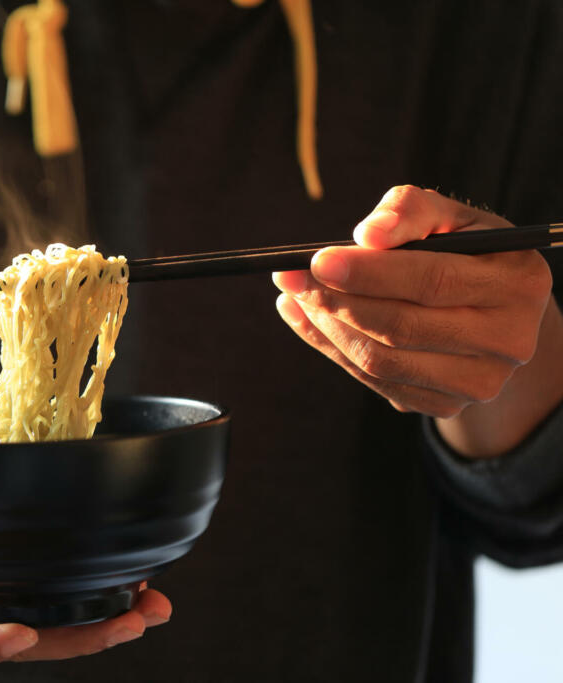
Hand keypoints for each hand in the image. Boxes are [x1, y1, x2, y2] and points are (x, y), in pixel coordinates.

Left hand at [272, 185, 560, 454]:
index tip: (317, 260)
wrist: (492, 311)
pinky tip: (306, 319)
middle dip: (335, 300)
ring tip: (294, 294)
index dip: (369, 272)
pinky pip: (375, 382)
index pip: (431, 281)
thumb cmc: (464, 250)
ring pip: (381, 361)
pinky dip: (331, 349)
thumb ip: (410, 211)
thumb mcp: (449, 218)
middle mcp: (508, 340)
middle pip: (401, 327)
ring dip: (325, 327)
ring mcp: (479, 382)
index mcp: (517, 283)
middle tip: (290, 276)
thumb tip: (367, 235)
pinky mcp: (447, 405)